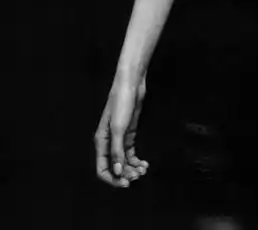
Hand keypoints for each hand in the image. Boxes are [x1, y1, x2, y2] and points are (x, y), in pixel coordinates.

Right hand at [94, 71, 148, 187]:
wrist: (131, 85)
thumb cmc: (121, 102)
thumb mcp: (118, 128)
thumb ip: (117, 150)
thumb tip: (117, 171)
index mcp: (101, 142)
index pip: (102, 168)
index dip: (112, 179)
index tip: (126, 184)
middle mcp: (109, 143)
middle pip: (114, 167)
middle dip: (126, 174)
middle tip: (139, 176)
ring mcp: (119, 139)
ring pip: (124, 162)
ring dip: (133, 169)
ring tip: (144, 170)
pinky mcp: (129, 134)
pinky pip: (131, 154)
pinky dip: (137, 161)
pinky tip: (144, 164)